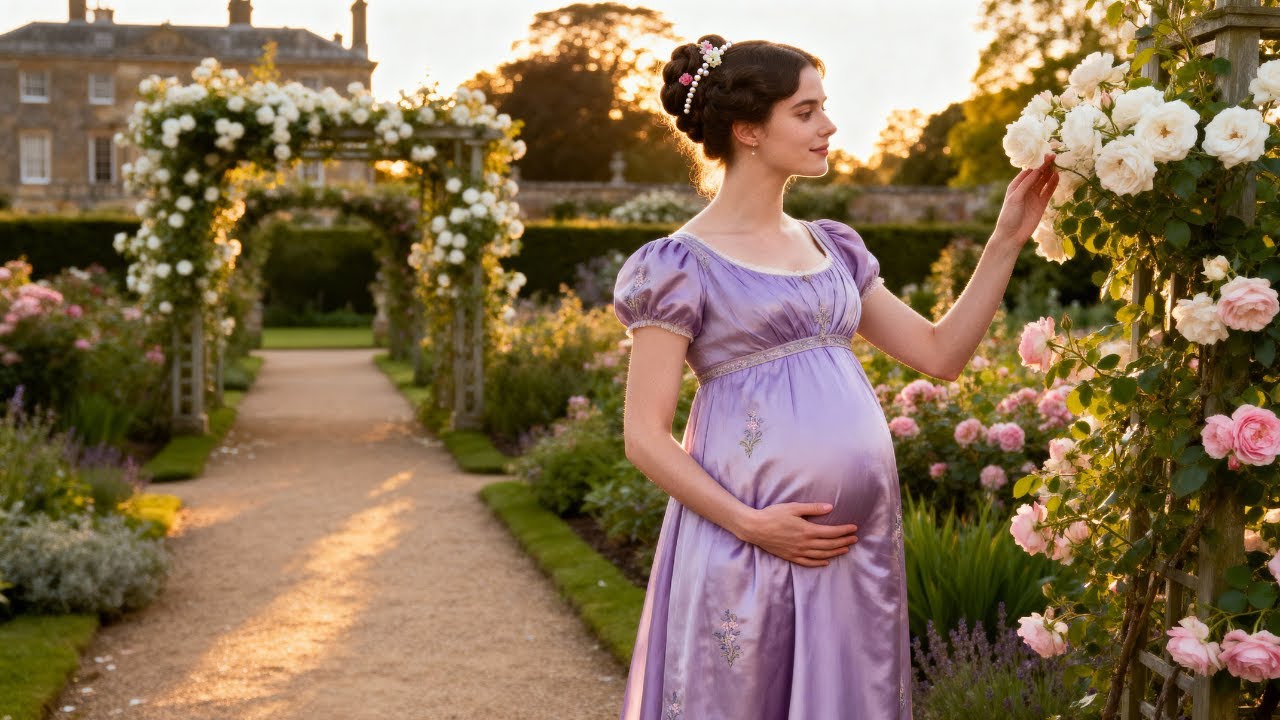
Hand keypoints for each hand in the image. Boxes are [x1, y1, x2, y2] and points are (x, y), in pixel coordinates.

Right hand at [736, 502, 858, 567]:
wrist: (755, 528)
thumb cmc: (773, 514)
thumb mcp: (793, 507)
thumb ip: (813, 508)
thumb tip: (830, 507)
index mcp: (807, 530)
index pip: (831, 532)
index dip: (844, 531)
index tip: (854, 528)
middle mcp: (805, 543)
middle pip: (830, 545)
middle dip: (844, 541)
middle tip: (855, 539)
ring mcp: (798, 552)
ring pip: (822, 555)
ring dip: (836, 552)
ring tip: (846, 549)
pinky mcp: (791, 556)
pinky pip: (808, 562)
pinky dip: (819, 563)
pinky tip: (826, 561)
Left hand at [992, 153, 1058, 246]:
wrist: (1012, 236)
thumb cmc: (1009, 216)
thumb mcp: (1015, 197)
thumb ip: (1026, 184)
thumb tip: (1037, 169)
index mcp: (1016, 185)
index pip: (1028, 170)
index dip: (1037, 162)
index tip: (1046, 153)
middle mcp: (1025, 189)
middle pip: (1038, 174)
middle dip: (1045, 165)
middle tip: (1055, 155)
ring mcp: (1034, 196)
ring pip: (1044, 181)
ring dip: (1050, 172)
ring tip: (1059, 162)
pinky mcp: (1041, 204)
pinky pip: (1049, 191)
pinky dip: (1053, 184)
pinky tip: (1058, 175)